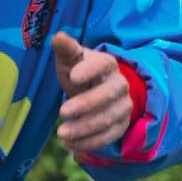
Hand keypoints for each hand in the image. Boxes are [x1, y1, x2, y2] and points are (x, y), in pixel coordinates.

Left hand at [50, 32, 132, 152]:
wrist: (97, 91)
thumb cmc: (79, 72)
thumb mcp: (70, 60)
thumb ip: (66, 50)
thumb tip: (58, 36)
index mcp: (107, 64)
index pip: (103, 64)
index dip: (90, 70)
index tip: (73, 77)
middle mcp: (119, 85)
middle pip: (108, 94)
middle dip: (85, 104)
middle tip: (61, 112)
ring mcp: (123, 106)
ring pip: (108, 119)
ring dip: (84, 128)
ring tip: (61, 134)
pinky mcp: (121, 126)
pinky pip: (108, 137)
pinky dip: (89, 142)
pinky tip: (69, 144)